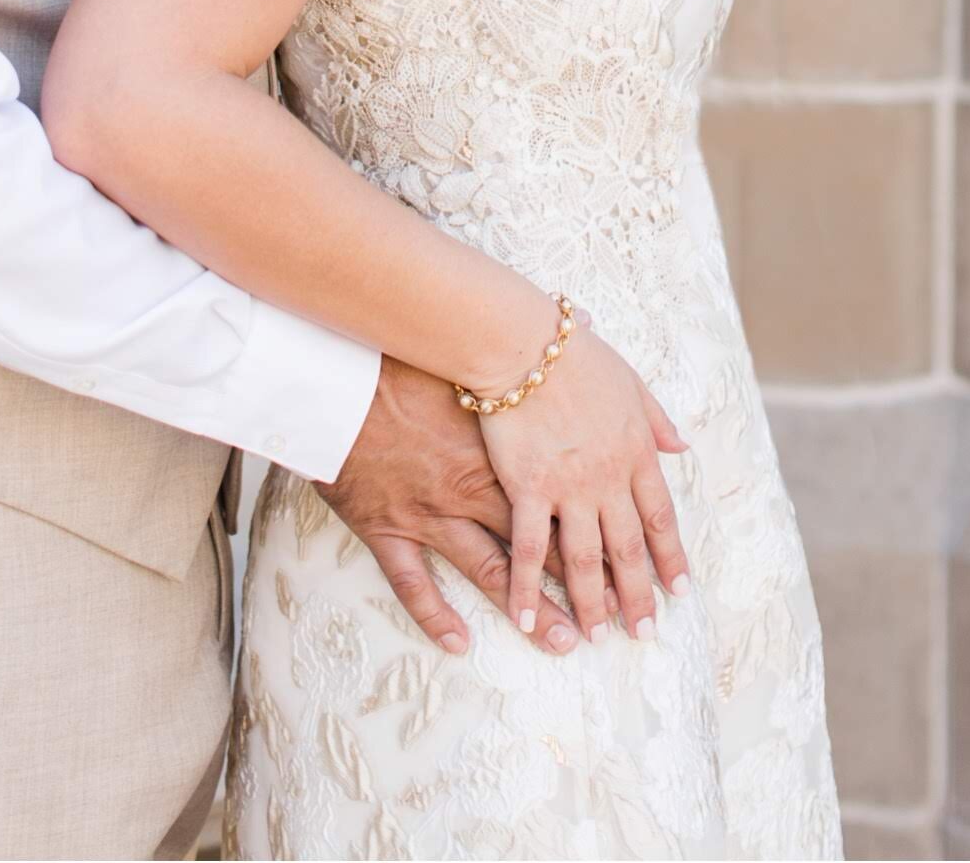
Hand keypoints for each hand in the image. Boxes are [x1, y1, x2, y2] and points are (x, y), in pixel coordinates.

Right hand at [315, 311, 599, 659]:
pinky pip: (413, 584)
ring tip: (566, 642)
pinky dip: (436, 616)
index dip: (600, 530)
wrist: (333, 375)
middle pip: (539, 545)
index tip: (636, 559)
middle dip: (583, 584)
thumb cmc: (400, 358)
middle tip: (619, 618)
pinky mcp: (386, 528)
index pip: (561, 500)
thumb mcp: (468, 354)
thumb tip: (583, 325)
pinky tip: (460, 644)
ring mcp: (428, 514)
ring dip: (531, 610)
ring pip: (489, 572)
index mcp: (497, 452)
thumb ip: (526, 359)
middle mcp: (470, 490)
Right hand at [477, 318, 691, 646]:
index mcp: (637, 451)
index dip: (671, 557)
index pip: (661, 517)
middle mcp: (610, 478)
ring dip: (593, 602)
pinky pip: (531, 548)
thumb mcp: (629, 380)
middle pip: (630, 547)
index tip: (679, 590)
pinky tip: (525, 615)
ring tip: (597, 637)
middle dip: (639, 594)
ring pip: (588, 558)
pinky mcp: (529, 489)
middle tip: (644, 632)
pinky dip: (529, 585)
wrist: (525, 343)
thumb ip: (656, 417)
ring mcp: (571, 487)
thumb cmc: (574, 353)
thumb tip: (682, 446)